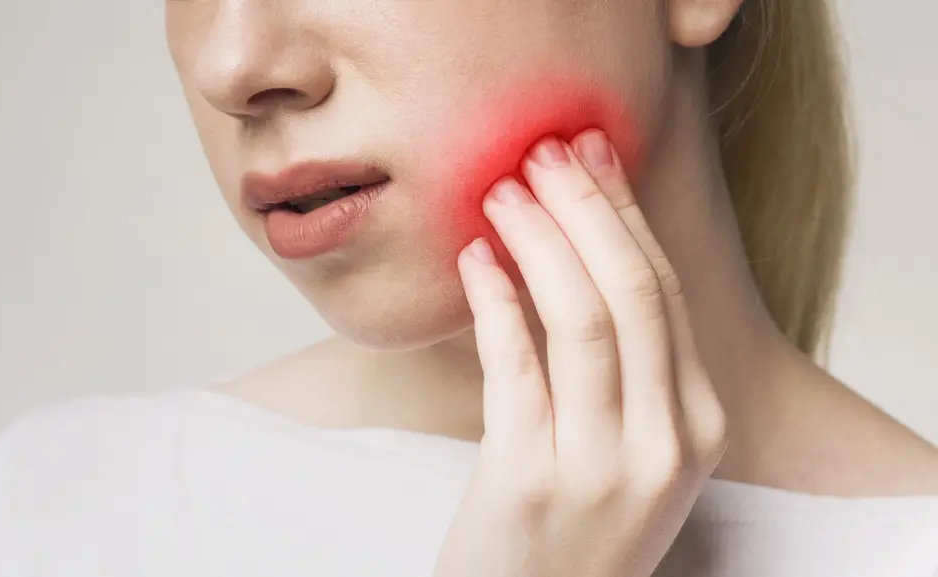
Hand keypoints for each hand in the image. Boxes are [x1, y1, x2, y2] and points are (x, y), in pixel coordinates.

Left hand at [435, 130, 727, 576]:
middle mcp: (666, 445)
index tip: (589, 152)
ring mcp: (603, 468)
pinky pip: (515, 367)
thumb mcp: (627, 446)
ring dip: (540, 240)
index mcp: (700, 426)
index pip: (667, 293)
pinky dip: (495, 301)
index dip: (624, 213)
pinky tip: (474, 260)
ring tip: (500, 191)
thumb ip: (625, 364)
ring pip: (585, 320)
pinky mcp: (530, 483)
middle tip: (541, 152)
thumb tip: (582, 242)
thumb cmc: (573, 524)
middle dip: (586, 208)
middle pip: (635, 293)